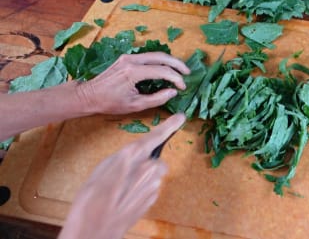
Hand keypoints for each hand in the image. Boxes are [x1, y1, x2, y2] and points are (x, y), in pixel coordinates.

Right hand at [58, 113, 185, 238]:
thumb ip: (124, 158)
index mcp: (132, 154)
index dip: (170, 125)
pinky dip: (142, 192)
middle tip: (126, 176)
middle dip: (146, 165)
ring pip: (154, 176)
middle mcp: (147, 167)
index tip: (181, 117)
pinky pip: (151, 189)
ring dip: (143, 180)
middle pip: (156, 160)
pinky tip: (126, 199)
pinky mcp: (153, 198)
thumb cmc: (92, 196)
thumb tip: (133, 156)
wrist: (95, 227)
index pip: (156, 136)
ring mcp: (153, 184)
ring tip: (122, 190)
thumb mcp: (103, 167)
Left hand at [76, 52, 189, 114]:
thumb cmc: (109, 103)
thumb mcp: (135, 105)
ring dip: (169, 61)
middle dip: (177, 64)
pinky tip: (166, 68)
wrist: (88, 95)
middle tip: (188, 73)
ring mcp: (128, 57)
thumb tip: (173, 92)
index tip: (182, 87)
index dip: (176, 78)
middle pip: (161, 57)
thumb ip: (156, 99)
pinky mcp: (126, 58)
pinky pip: (147, 56)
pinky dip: (159, 61)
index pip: (162, 70)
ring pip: (155, 54)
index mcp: (133, 72)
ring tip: (180, 70)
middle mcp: (131, 60)